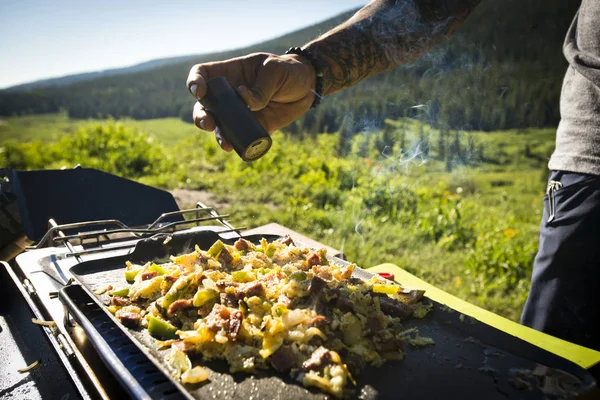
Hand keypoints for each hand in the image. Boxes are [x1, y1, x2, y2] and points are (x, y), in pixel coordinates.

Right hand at [186, 52, 315, 151]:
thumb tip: (245, 101)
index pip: (202, 74)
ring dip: (218, 135)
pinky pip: (239, 139)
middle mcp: (229, 95)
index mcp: (229, 73)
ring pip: (219, 126)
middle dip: (201, 117)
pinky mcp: (252, 128)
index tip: (200, 91)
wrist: (307, 88)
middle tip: (210, 123)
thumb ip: (261, 86)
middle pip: (203, 106)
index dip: (195, 82)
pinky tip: (237, 149)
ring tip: (225, 143)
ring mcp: (239, 113)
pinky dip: (236, 145)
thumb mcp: (276, 70)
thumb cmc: (288, 71)